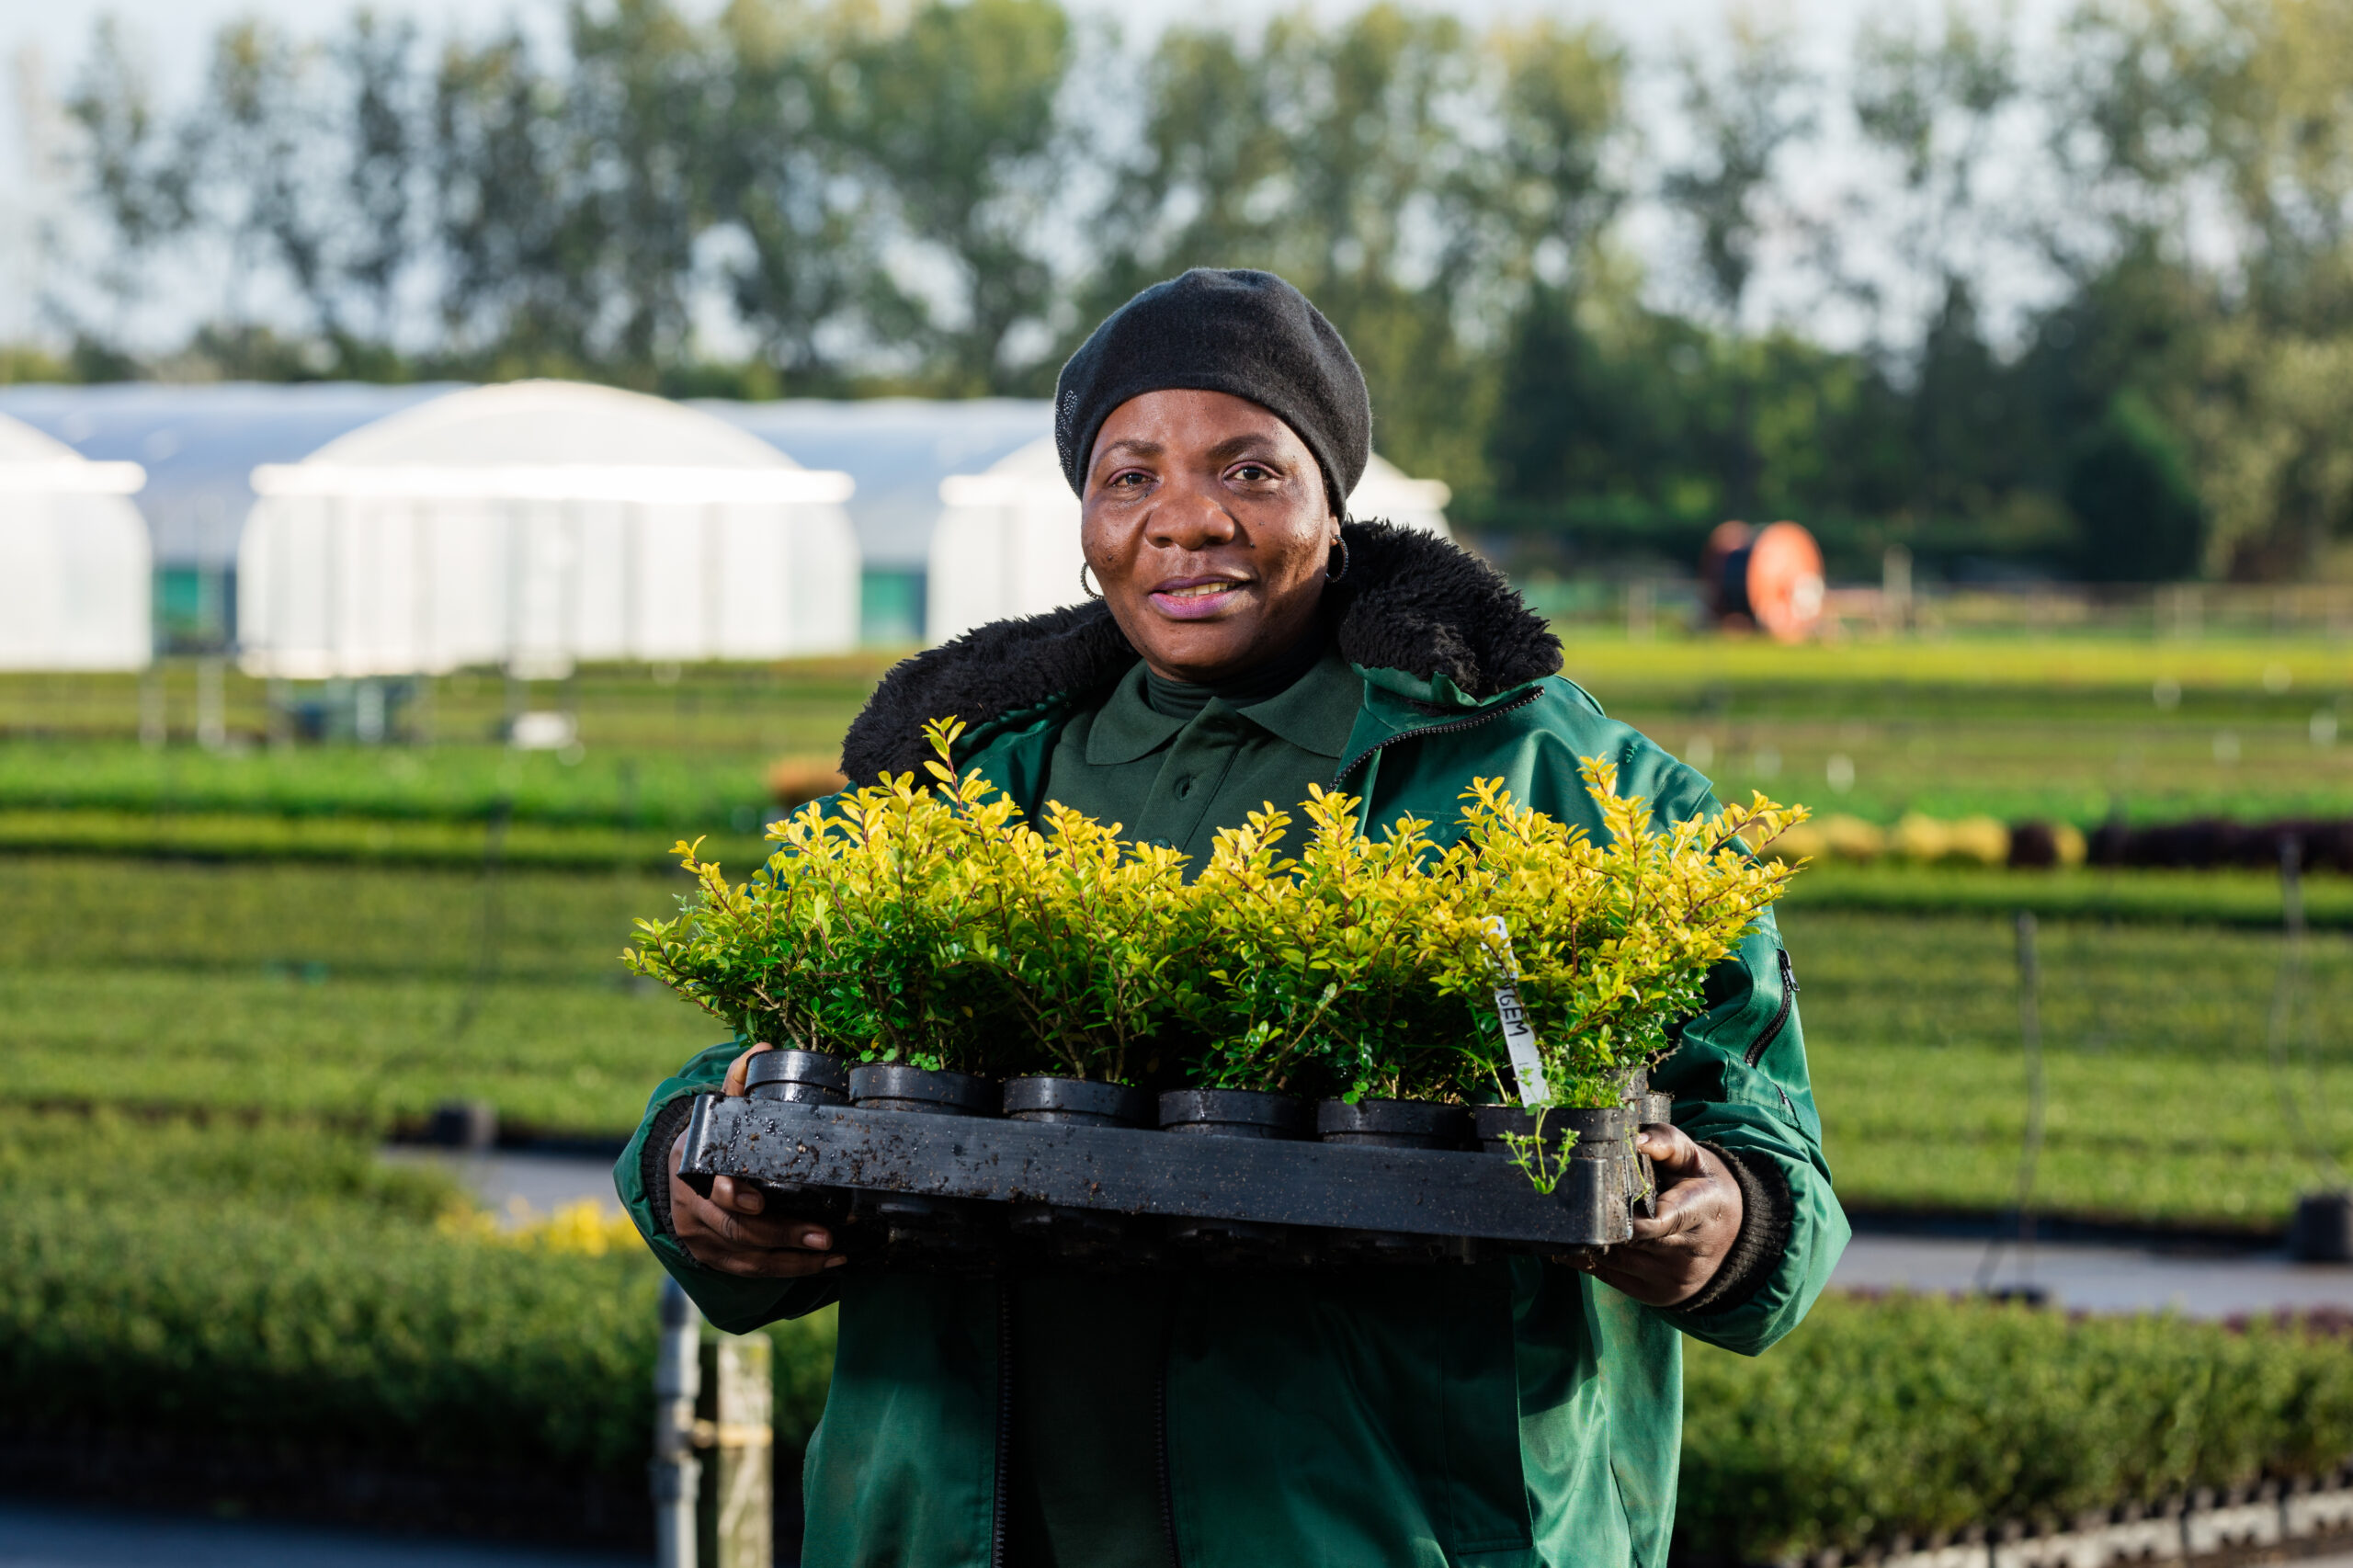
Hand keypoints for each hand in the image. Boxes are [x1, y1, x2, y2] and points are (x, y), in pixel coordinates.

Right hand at [666, 1043, 847, 1277]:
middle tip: (825, 1235)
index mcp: (694, 1169)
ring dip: (793, 1260)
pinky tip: (822, 1264)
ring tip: (833, 1253)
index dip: (733, 1196)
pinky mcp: (713, 1258)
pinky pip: (751, 1271)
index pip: (712, 1188)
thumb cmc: (708, 1140)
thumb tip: (763, 1049)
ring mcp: (701, 1238)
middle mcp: (693, 1208)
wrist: (675, 1174)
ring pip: (746, 1257)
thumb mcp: (716, 1110)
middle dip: (782, 1234)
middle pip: (736, 1229)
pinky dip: (788, 1270)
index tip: (757, 1202)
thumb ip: (737, 1081)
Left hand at [1586, 1124, 1741, 1307]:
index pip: (1660, 1221)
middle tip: (1574, 1201)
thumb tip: (1635, 1141)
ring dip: (1591, 1241)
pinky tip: (1581, 1241)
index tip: (1603, 1200)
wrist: (1734, 1235)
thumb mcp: (1693, 1157)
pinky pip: (1610, 1277)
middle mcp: (1689, 1252)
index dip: (1628, 1216)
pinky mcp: (1658, 1296)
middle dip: (1601, 1222)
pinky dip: (1592, 1258)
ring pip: (1614, 1260)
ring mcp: (1674, 1279)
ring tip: (1574, 1219)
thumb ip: (1666, 1143)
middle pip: (1630, 1240)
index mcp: (1701, 1211)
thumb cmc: (1703, 1186)